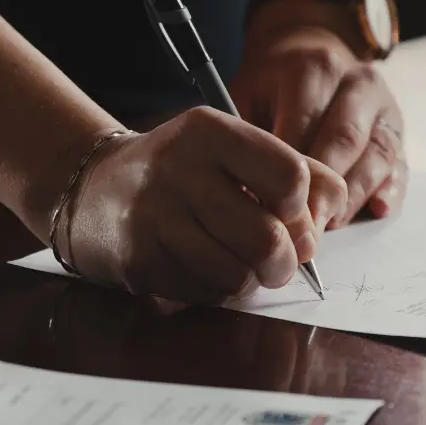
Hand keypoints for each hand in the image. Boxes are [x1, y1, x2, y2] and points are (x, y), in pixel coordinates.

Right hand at [57, 107, 346, 304]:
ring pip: (237, 275)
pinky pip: (204, 293)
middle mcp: (178, 168)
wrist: (93, 189)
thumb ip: (293, 170)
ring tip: (238, 264)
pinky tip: (200, 268)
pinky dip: (214, 291)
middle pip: (268, 238)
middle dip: (284, 262)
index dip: (302, 208)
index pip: (290, 177)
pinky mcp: (138, 259)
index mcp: (209, 131)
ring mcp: (153, 216)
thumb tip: (332, 213)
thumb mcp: (232, 150)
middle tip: (278, 261)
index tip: (288, 213)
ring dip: (249, 280)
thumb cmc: (181, 172)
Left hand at [231, 21, 406, 226]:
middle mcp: (357, 83)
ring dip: (353, 197)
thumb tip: (246, 193)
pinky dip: (390, 191)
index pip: (305, 124)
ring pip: (376, 156)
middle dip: (323, 190)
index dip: (289, 170)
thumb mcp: (247, 93)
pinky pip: (399, 165)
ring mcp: (384, 107)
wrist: (310, 52)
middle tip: (301, 228)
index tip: (271, 206)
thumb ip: (248, 136)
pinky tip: (376, 210)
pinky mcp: (398, 131)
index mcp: (315, 68)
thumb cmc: (272, 84)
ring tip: (327, 226)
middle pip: (345, 141)